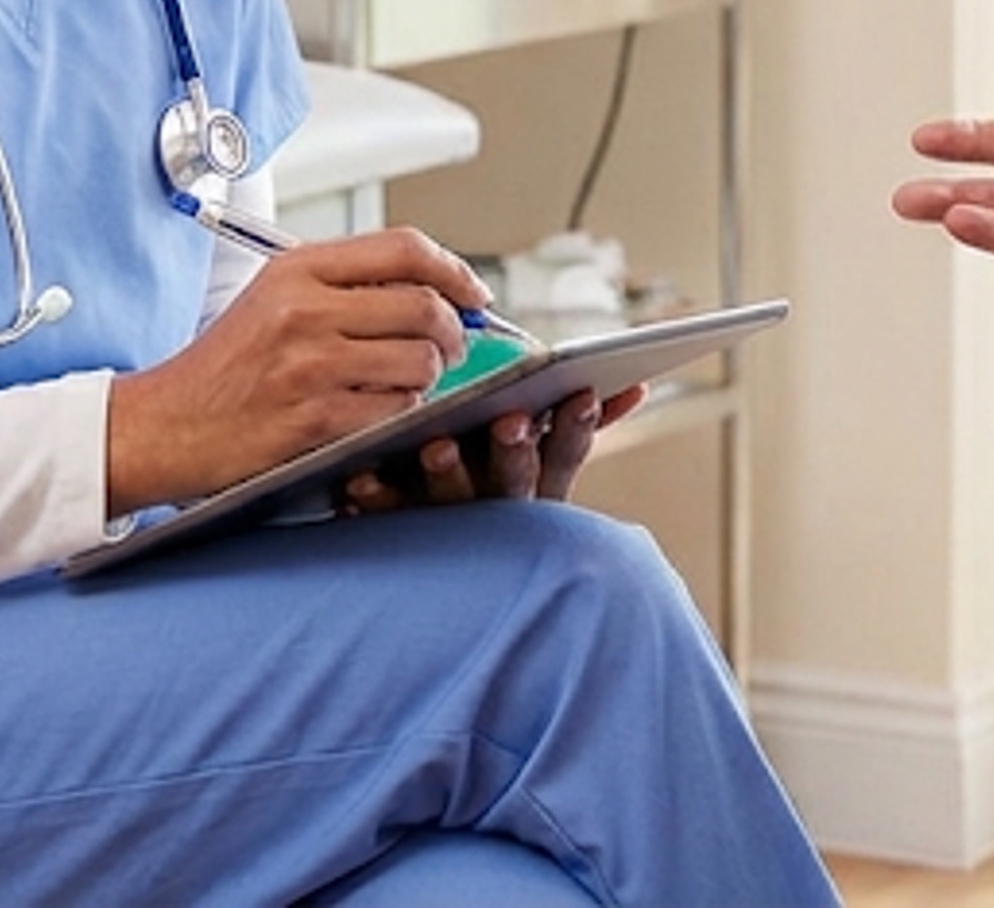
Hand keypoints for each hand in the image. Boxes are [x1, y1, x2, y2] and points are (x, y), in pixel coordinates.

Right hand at [103, 227, 487, 514]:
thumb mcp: (273, 298)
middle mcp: (305, 308)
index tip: (475, 294)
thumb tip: (433, 289)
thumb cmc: (223, 368)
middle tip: (453, 348)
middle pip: (425, 306)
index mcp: (298, 269)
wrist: (165, 425)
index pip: (406, 248)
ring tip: (405, 383)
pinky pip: (395, 409)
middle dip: (455, 332)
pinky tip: (377, 412)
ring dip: (427, 378)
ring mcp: (311, 364)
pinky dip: (400, 413)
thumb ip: (344, 286)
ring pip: (420, 361)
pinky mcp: (315, 417)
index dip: (455, 270)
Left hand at [334, 383, 649, 514]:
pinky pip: (386, 520)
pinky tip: (358, 481)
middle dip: (514, 453)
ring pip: (451, 503)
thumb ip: (579, 430)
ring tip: (438, 445)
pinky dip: (375, 498)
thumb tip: (635, 387)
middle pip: (511, 484)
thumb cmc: (490, 493)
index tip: (579, 392)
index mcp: (534, 490)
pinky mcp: (397, 539)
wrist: (436, 606)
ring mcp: (448, 528)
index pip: (565, 456)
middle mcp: (497, 513)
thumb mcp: (545, 471)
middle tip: (510, 422)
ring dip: (449, 474)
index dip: (574, 428)